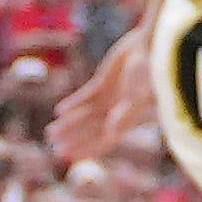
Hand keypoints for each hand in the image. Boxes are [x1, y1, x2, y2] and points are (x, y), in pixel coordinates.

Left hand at [44, 32, 148, 170]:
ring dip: (68, 124)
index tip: (69, 158)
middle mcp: (117, 111)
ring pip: (85, 114)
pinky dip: (73, 103)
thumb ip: (126, 112)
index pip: (104, 140)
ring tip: (50, 131)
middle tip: (54, 149)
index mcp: (127, 118)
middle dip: (73, 140)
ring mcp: (110, 96)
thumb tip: (112, 134)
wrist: (151, 43)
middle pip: (91, 130)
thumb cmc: (149, 69)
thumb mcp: (138, 92)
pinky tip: (59, 110)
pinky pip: (86, 96)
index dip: (87, 150)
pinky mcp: (105, 81)